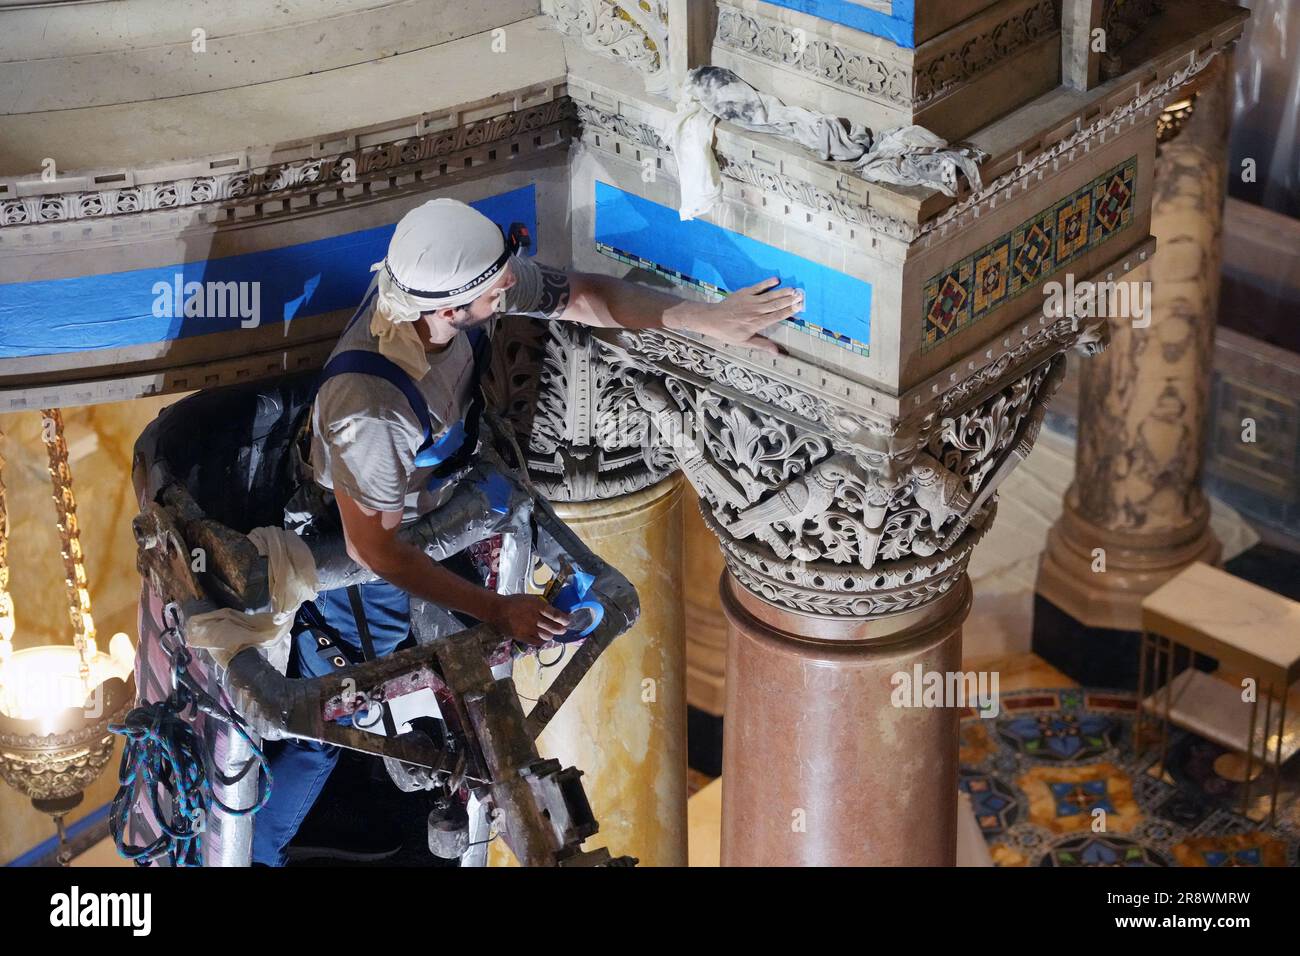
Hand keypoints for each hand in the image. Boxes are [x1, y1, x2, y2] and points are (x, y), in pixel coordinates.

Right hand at [488, 594, 571, 645]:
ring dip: (551, 634)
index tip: (568, 620)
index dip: (564, 619)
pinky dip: (542, 640)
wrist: (497, 610)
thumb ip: (542, 604)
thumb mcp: (530, 598)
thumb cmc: (514, 602)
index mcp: (537, 606)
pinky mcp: (522, 637)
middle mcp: (534, 618)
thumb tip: (555, 609)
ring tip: (551, 632)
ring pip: (547, 636)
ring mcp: (528, 629)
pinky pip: (537, 642)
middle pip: (553, 627)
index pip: (555, 614)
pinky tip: (542, 638)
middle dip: (561, 629)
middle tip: (563, 629)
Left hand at [677, 277, 800, 353]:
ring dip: (783, 292)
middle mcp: (756, 311)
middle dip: (790, 300)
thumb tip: (777, 352)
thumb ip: (762, 345)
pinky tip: (777, 280)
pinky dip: (767, 283)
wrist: (711, 319)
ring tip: (794, 289)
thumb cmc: (728, 333)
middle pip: (777, 304)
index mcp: (757, 323)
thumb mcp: (744, 342)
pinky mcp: (744, 293)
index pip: (777, 316)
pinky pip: (758, 287)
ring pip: (770, 296)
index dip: (790, 311)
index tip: (800, 307)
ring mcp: (750, 300)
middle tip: (802, 296)